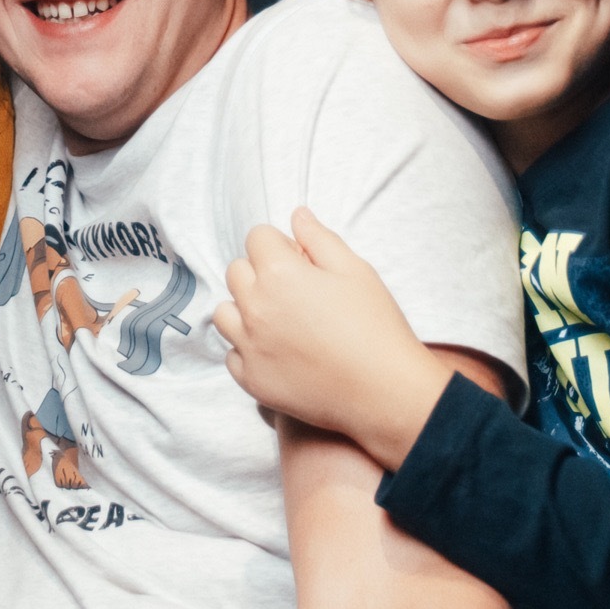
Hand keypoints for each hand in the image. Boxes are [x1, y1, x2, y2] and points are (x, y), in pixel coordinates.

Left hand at [214, 207, 455, 469]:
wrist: (384, 392)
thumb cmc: (375, 327)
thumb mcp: (355, 270)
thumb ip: (319, 238)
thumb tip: (296, 216)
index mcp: (279, 274)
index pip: (257, 237)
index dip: (280, 244)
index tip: (300, 260)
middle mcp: (254, 308)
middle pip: (237, 272)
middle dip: (260, 272)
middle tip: (294, 290)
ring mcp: (249, 346)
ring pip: (225, 312)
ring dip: (245, 309)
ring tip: (280, 320)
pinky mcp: (251, 379)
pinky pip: (232, 354)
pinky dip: (248, 349)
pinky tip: (277, 351)